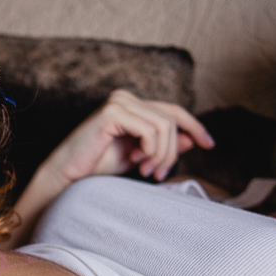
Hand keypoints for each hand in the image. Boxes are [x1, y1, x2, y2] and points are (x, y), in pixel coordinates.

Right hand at [45, 89, 213, 183]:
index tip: (209, 145)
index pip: (173, 111)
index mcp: (131, 105)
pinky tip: (136, 162)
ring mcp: (118, 102)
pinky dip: (150, 149)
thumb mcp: (138, 157)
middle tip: (156, 174)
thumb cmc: (95, 169)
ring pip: (164, 125)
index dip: (195, 126)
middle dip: (171, 151)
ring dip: (161, 154)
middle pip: (171, 119)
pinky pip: (150, 129)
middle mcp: (125, 98)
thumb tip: (191, 138)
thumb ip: (162, 146)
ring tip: (146, 171)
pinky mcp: (112, 113)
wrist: (66, 178)